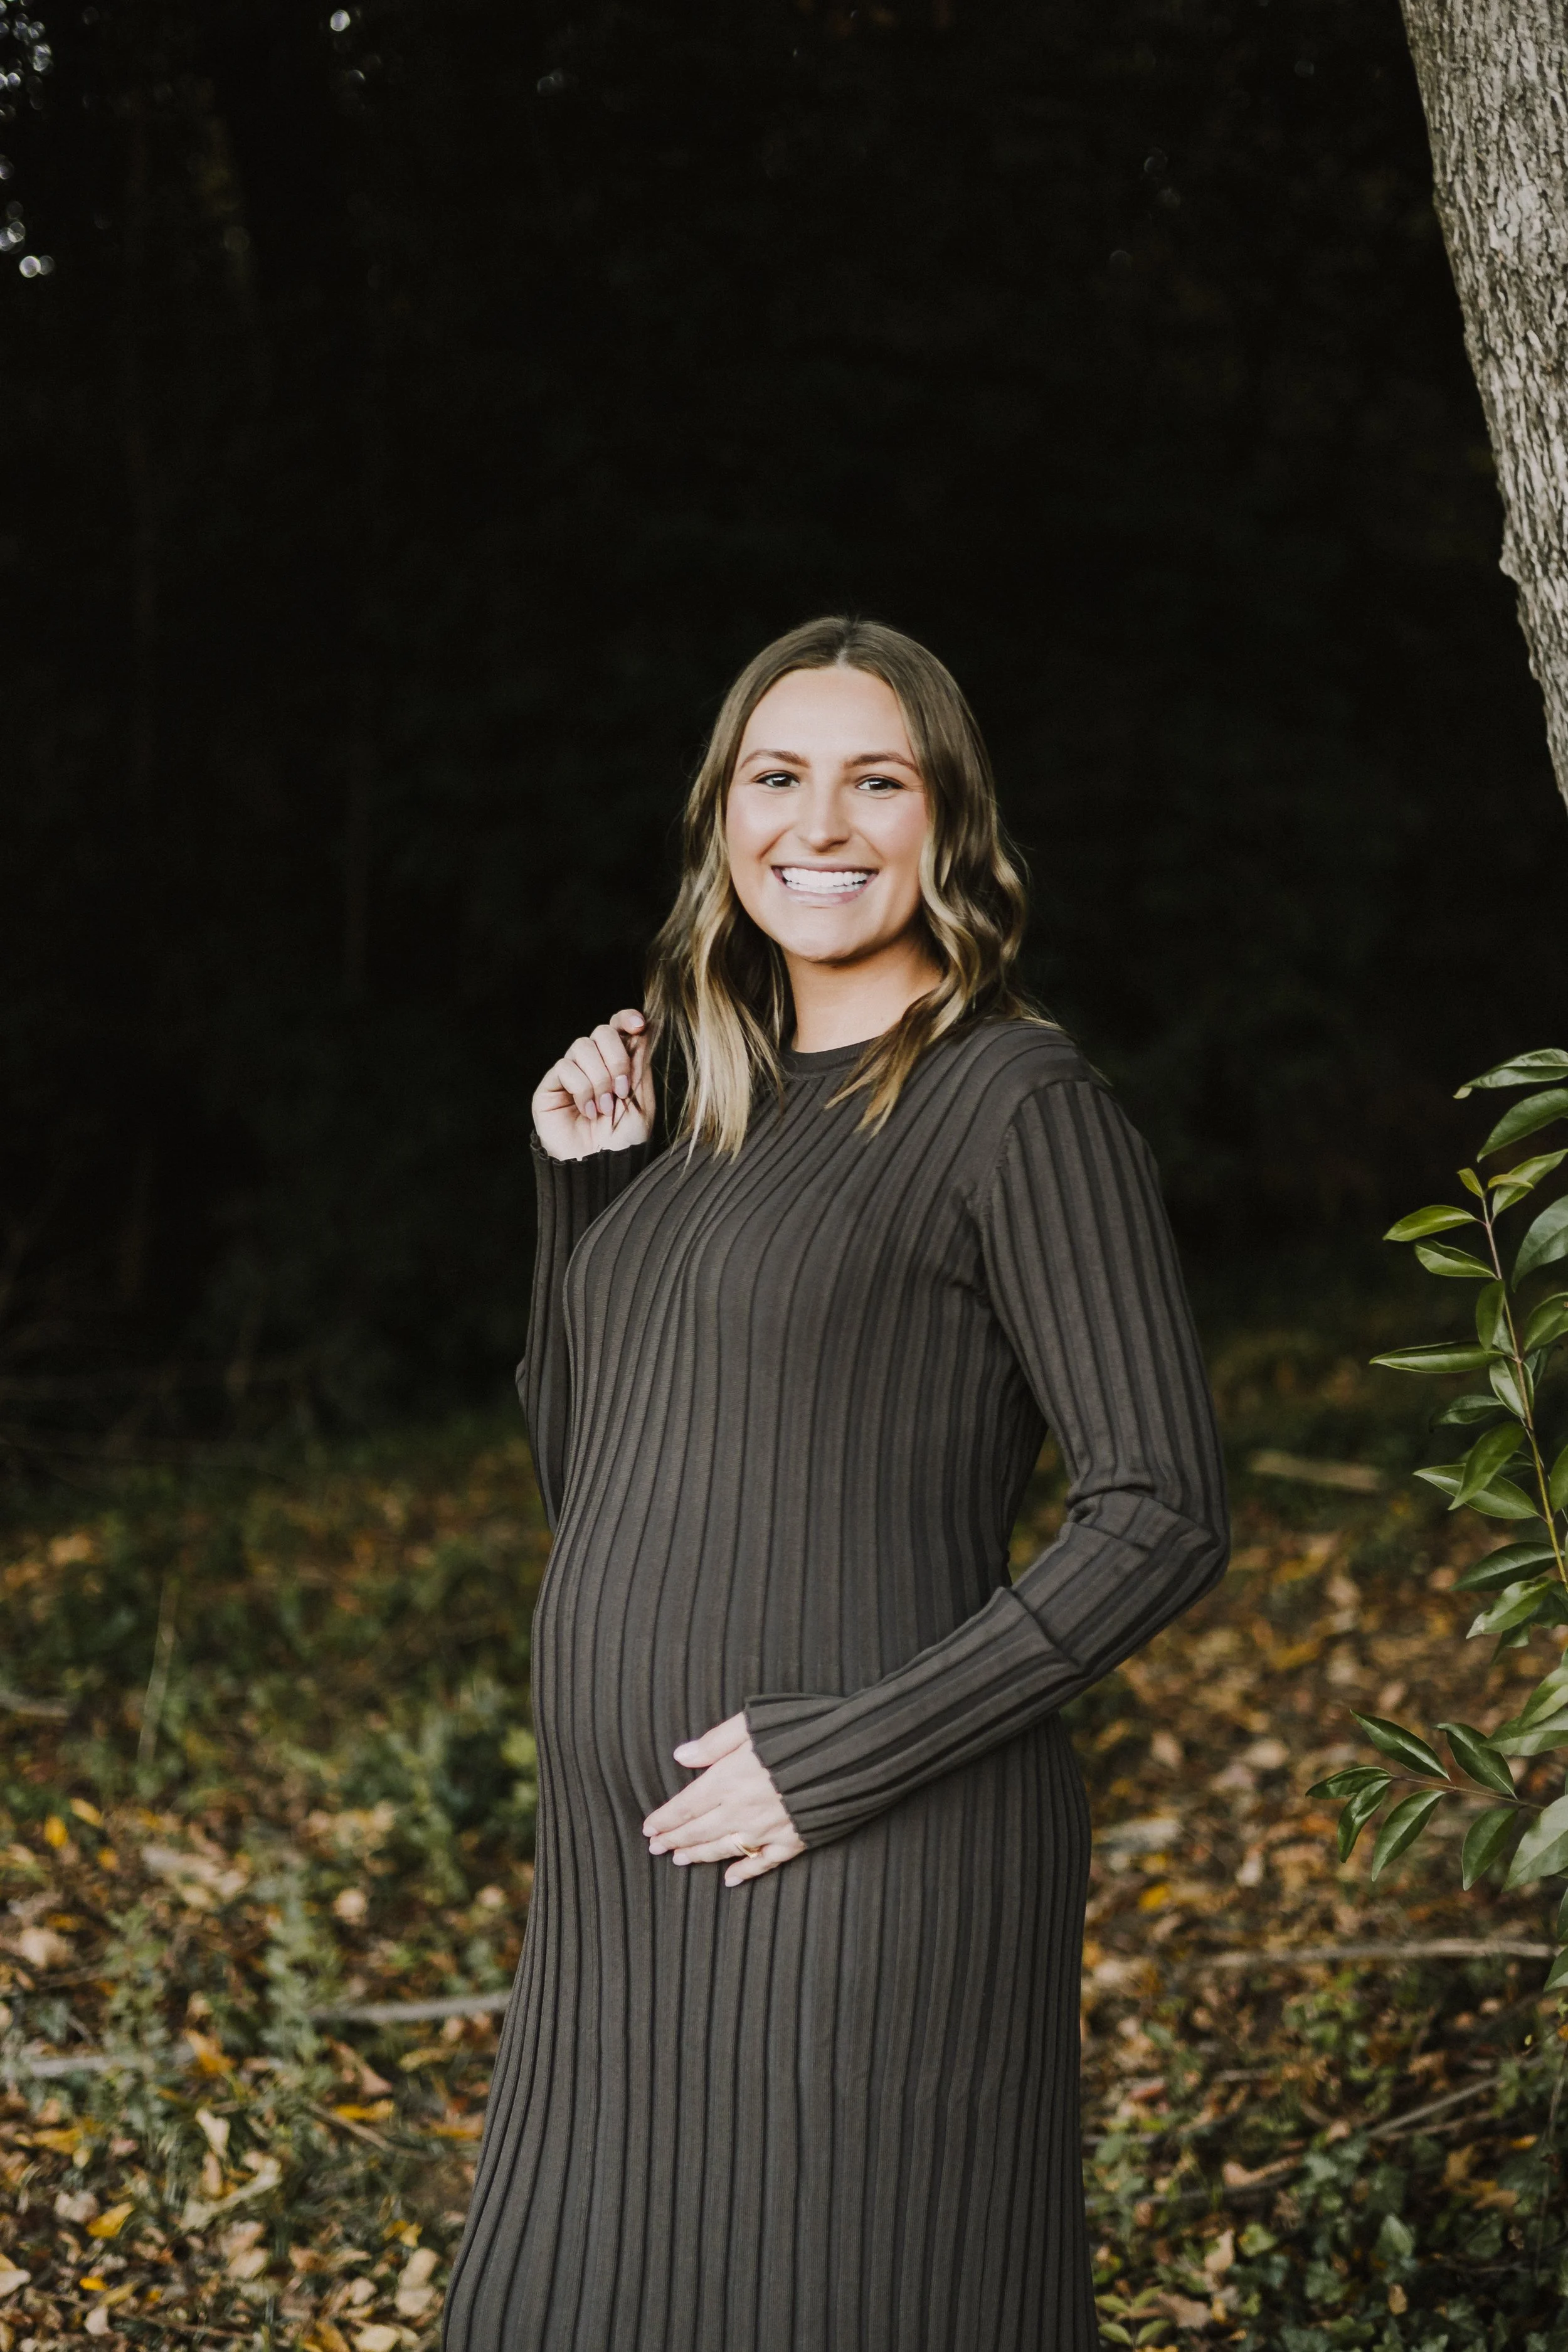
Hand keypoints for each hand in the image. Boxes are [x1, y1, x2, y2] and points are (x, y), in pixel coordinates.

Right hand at [532, 1008, 653, 1159]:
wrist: (601, 1168)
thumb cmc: (625, 1142)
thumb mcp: (641, 1101)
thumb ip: (639, 1064)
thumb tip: (644, 1028)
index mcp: (618, 1065)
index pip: (618, 1027)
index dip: (626, 1019)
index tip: (638, 1025)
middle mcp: (594, 1065)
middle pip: (602, 1032)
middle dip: (616, 1058)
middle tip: (621, 1090)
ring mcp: (571, 1074)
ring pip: (583, 1047)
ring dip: (599, 1079)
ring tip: (604, 1108)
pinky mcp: (551, 1086)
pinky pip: (565, 1067)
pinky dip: (581, 1089)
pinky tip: (587, 1112)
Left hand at [642, 1712, 804, 1886]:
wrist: (853, 1754)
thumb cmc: (802, 1730)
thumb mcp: (753, 1722)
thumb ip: (715, 1741)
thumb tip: (681, 1756)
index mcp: (730, 1779)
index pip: (686, 1806)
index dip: (664, 1819)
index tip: (648, 1828)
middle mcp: (743, 1810)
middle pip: (699, 1831)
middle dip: (674, 1839)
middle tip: (655, 1847)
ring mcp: (768, 1830)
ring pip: (724, 1849)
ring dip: (699, 1855)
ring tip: (680, 1859)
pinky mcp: (794, 1840)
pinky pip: (763, 1863)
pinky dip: (744, 1872)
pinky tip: (731, 1879)